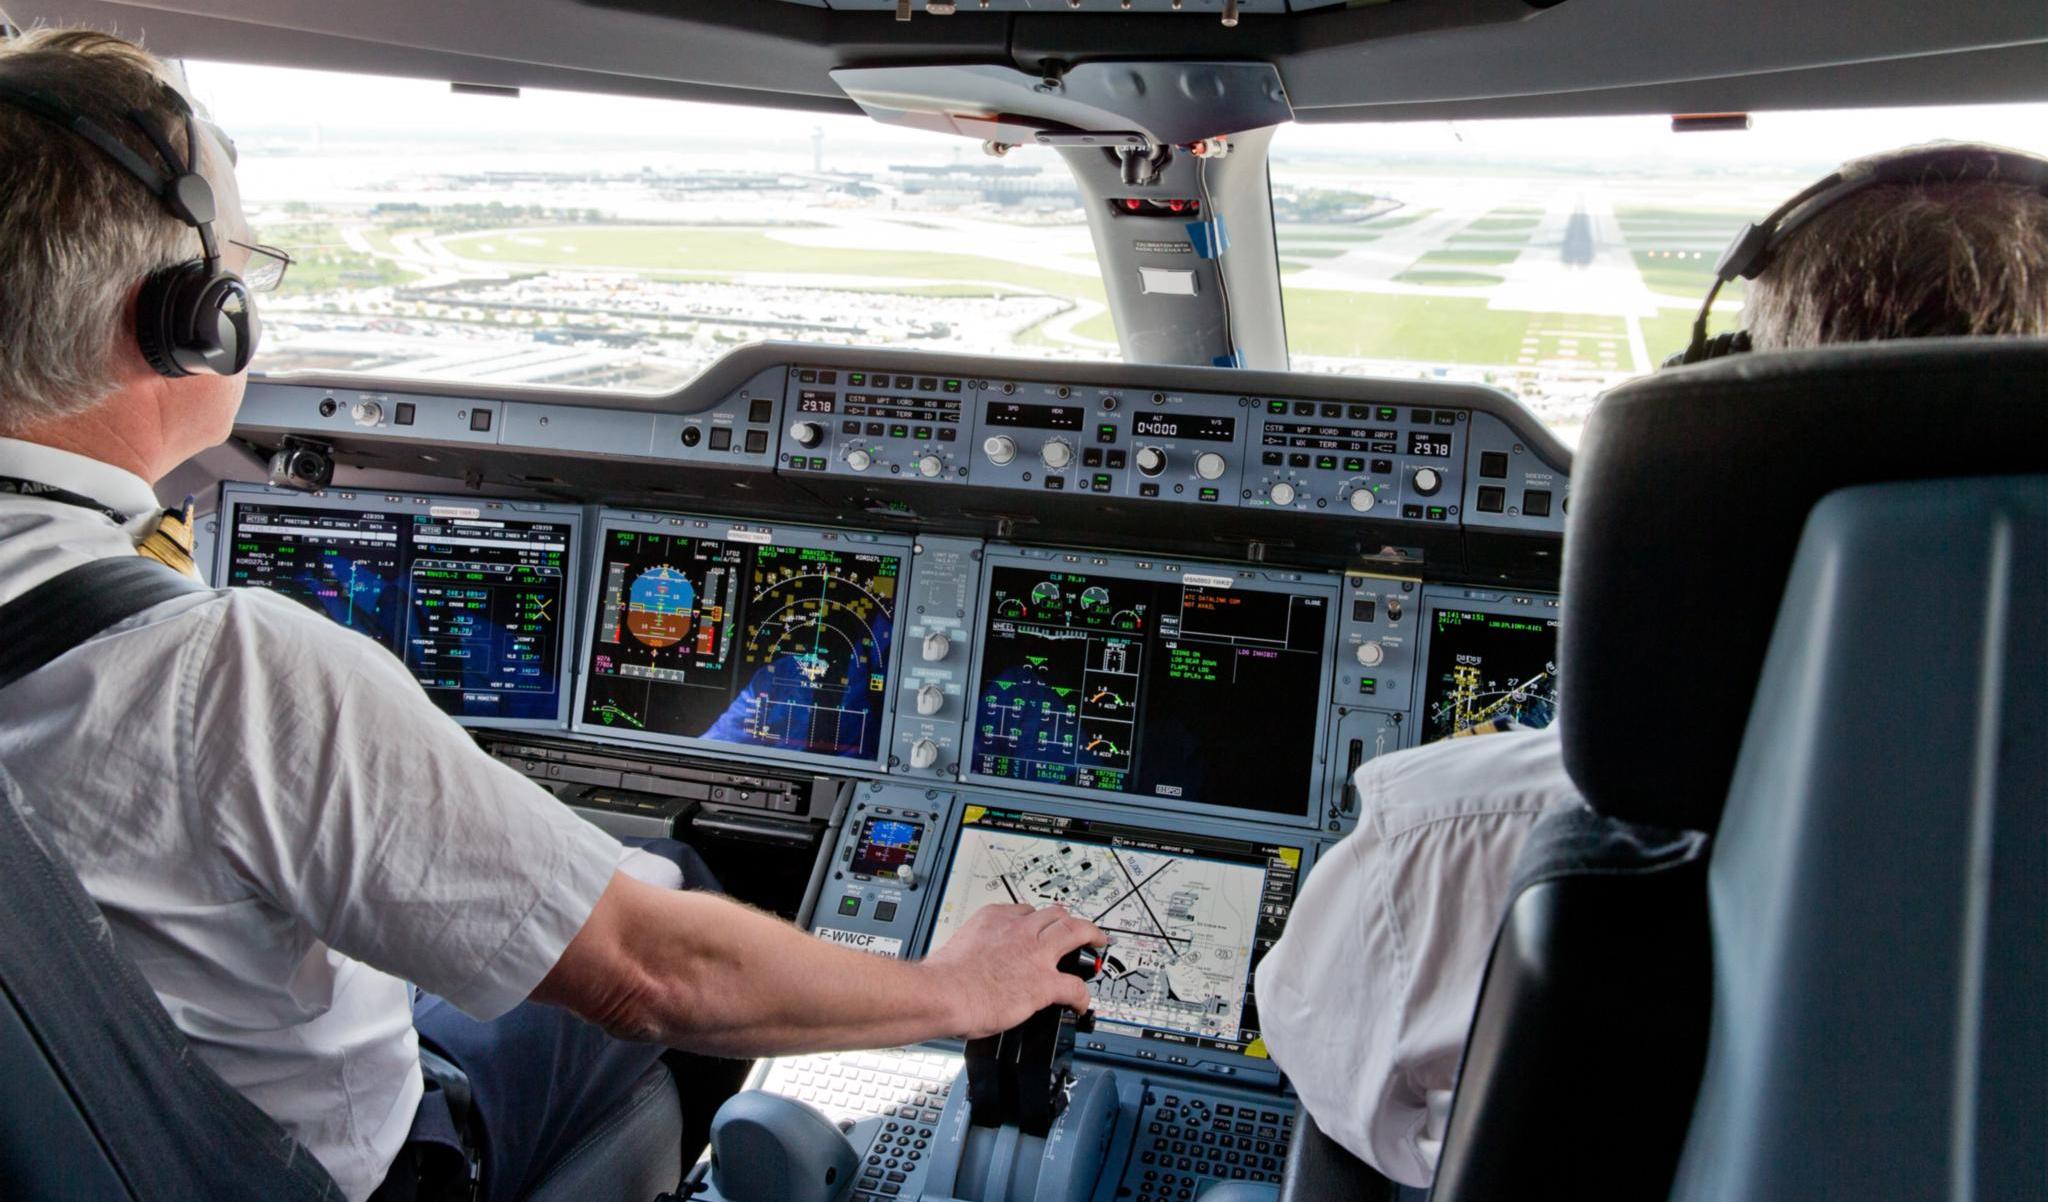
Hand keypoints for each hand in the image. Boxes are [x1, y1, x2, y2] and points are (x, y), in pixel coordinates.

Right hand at [921, 904, 1107, 1037]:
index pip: (1025, 910)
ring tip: (1098, 944)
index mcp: (995, 918)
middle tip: (1078, 927)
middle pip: (1056, 914)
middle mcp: (1019, 929)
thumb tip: (973, 965)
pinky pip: (1076, 986)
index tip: (1039, 927)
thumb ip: (976, 949)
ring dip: (1091, 937)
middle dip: (1070, 919)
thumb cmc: (943, 977)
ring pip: (1075, 933)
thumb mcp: (959, 945)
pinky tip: (1082, 1004)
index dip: (1037, 920)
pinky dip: (1083, 995)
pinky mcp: (1044, 983)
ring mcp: (1035, 954)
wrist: (943, 993)